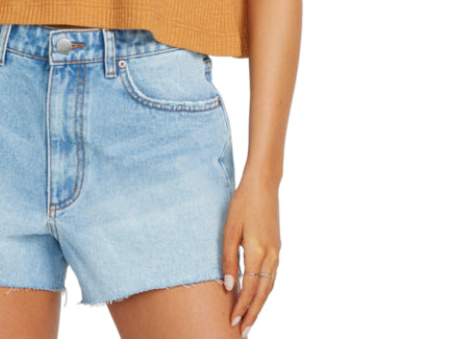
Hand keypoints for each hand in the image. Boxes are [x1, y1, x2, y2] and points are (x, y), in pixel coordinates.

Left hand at [222, 176, 280, 335]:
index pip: (250, 289)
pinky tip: (258, 295)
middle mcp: (271, 255)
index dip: (242, 307)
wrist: (263, 184)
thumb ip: (229, 259)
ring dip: (260, 304)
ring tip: (250, 319)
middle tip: (243, 331)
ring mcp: (276, 251)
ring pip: (270, 286)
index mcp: (258, 251)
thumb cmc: (242, 203)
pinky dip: (265, 290)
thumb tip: (229, 286)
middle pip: (264, 293)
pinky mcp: (277, 247)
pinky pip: (272, 276)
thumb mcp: (229, 229)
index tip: (233, 322)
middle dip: (253, 314)